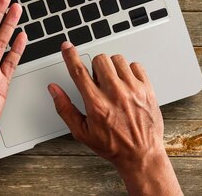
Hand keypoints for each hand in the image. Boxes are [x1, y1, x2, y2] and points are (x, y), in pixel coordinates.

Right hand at [49, 44, 182, 195]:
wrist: (141, 153)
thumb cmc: (113, 145)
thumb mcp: (82, 132)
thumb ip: (65, 108)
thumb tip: (54, 89)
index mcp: (96, 104)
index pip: (79, 71)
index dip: (70, 55)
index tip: (67, 47)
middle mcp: (115, 94)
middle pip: (100, 60)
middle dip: (95, 66)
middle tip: (98, 79)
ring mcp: (133, 89)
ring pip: (118, 59)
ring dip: (112, 67)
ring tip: (113, 82)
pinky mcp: (147, 88)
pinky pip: (136, 65)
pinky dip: (129, 71)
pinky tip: (127, 83)